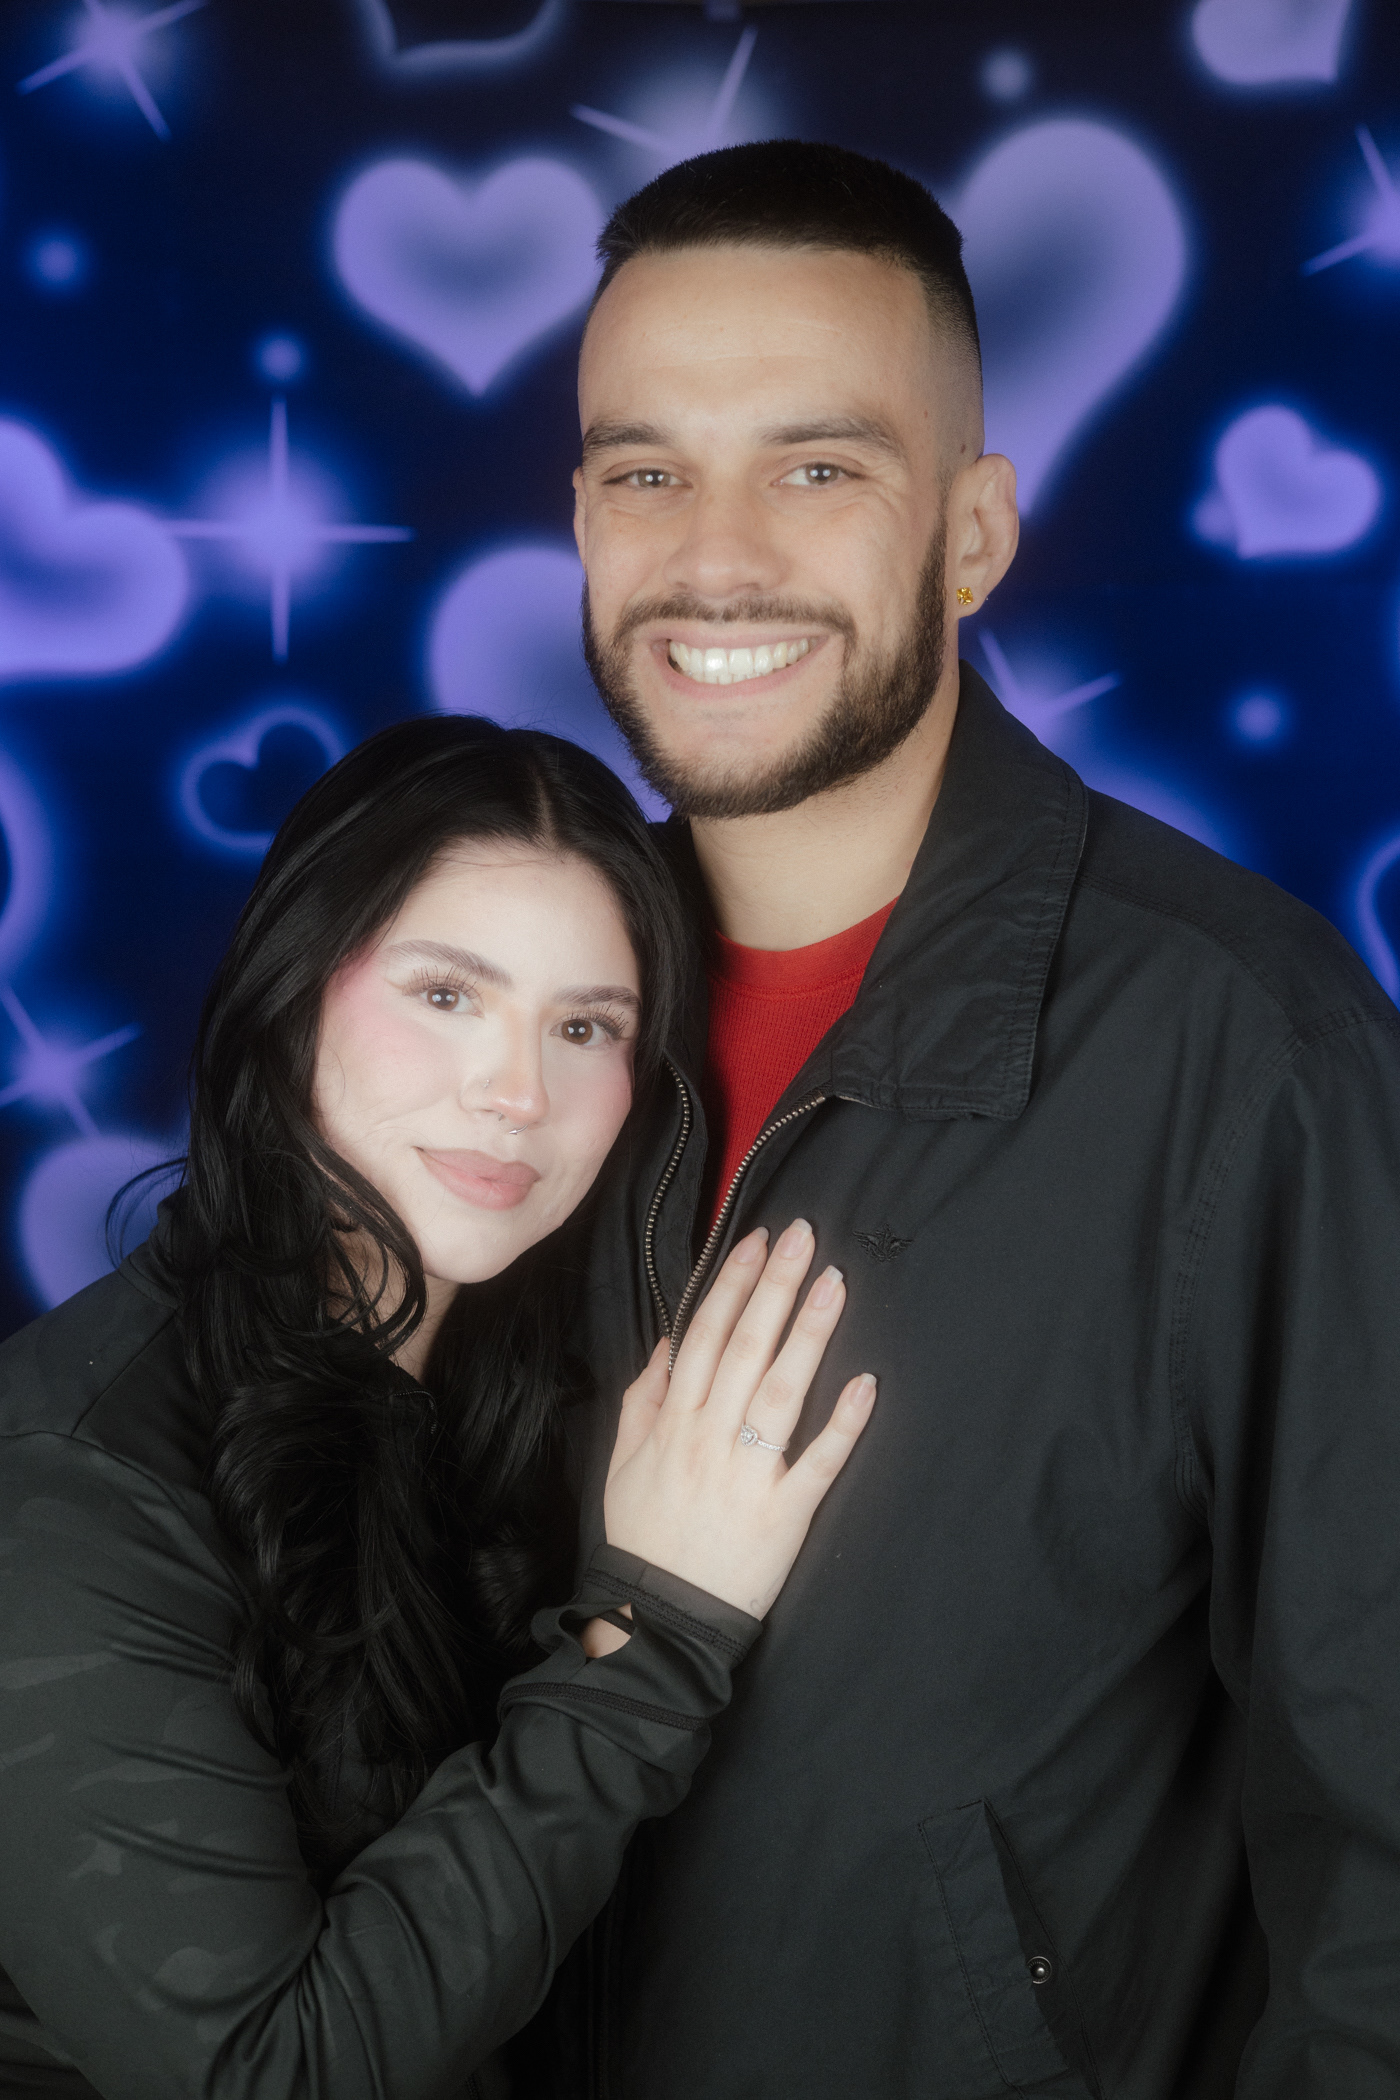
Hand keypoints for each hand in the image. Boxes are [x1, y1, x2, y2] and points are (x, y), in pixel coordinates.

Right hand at [597, 1219, 875, 1623]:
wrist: (658, 1619)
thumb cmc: (644, 1538)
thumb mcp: (623, 1463)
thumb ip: (643, 1400)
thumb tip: (668, 1344)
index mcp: (673, 1423)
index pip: (705, 1337)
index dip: (732, 1285)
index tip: (756, 1241)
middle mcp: (710, 1438)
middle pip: (745, 1348)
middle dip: (774, 1288)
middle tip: (803, 1236)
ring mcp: (748, 1474)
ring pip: (780, 1392)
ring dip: (809, 1334)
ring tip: (835, 1284)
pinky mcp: (785, 1513)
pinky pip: (818, 1463)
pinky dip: (842, 1424)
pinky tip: (867, 1383)